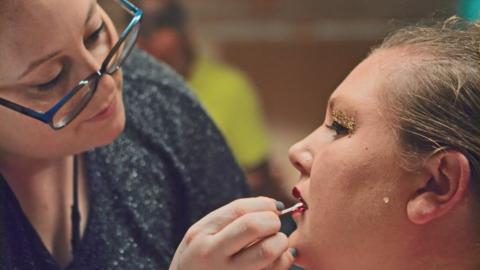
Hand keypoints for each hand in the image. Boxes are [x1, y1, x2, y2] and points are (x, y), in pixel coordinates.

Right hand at [169, 197, 294, 269]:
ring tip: (276, 243)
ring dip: (280, 242)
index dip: (264, 205)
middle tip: (274, 226)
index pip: (239, 210)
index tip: (274, 208)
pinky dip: (283, 261)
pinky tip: (277, 260)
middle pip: (253, 227)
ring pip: (267, 251)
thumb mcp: (200, 236)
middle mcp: (212, 254)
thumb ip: (229, 219)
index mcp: (201, 234)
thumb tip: (273, 206)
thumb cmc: (198, 262)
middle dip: (272, 221)